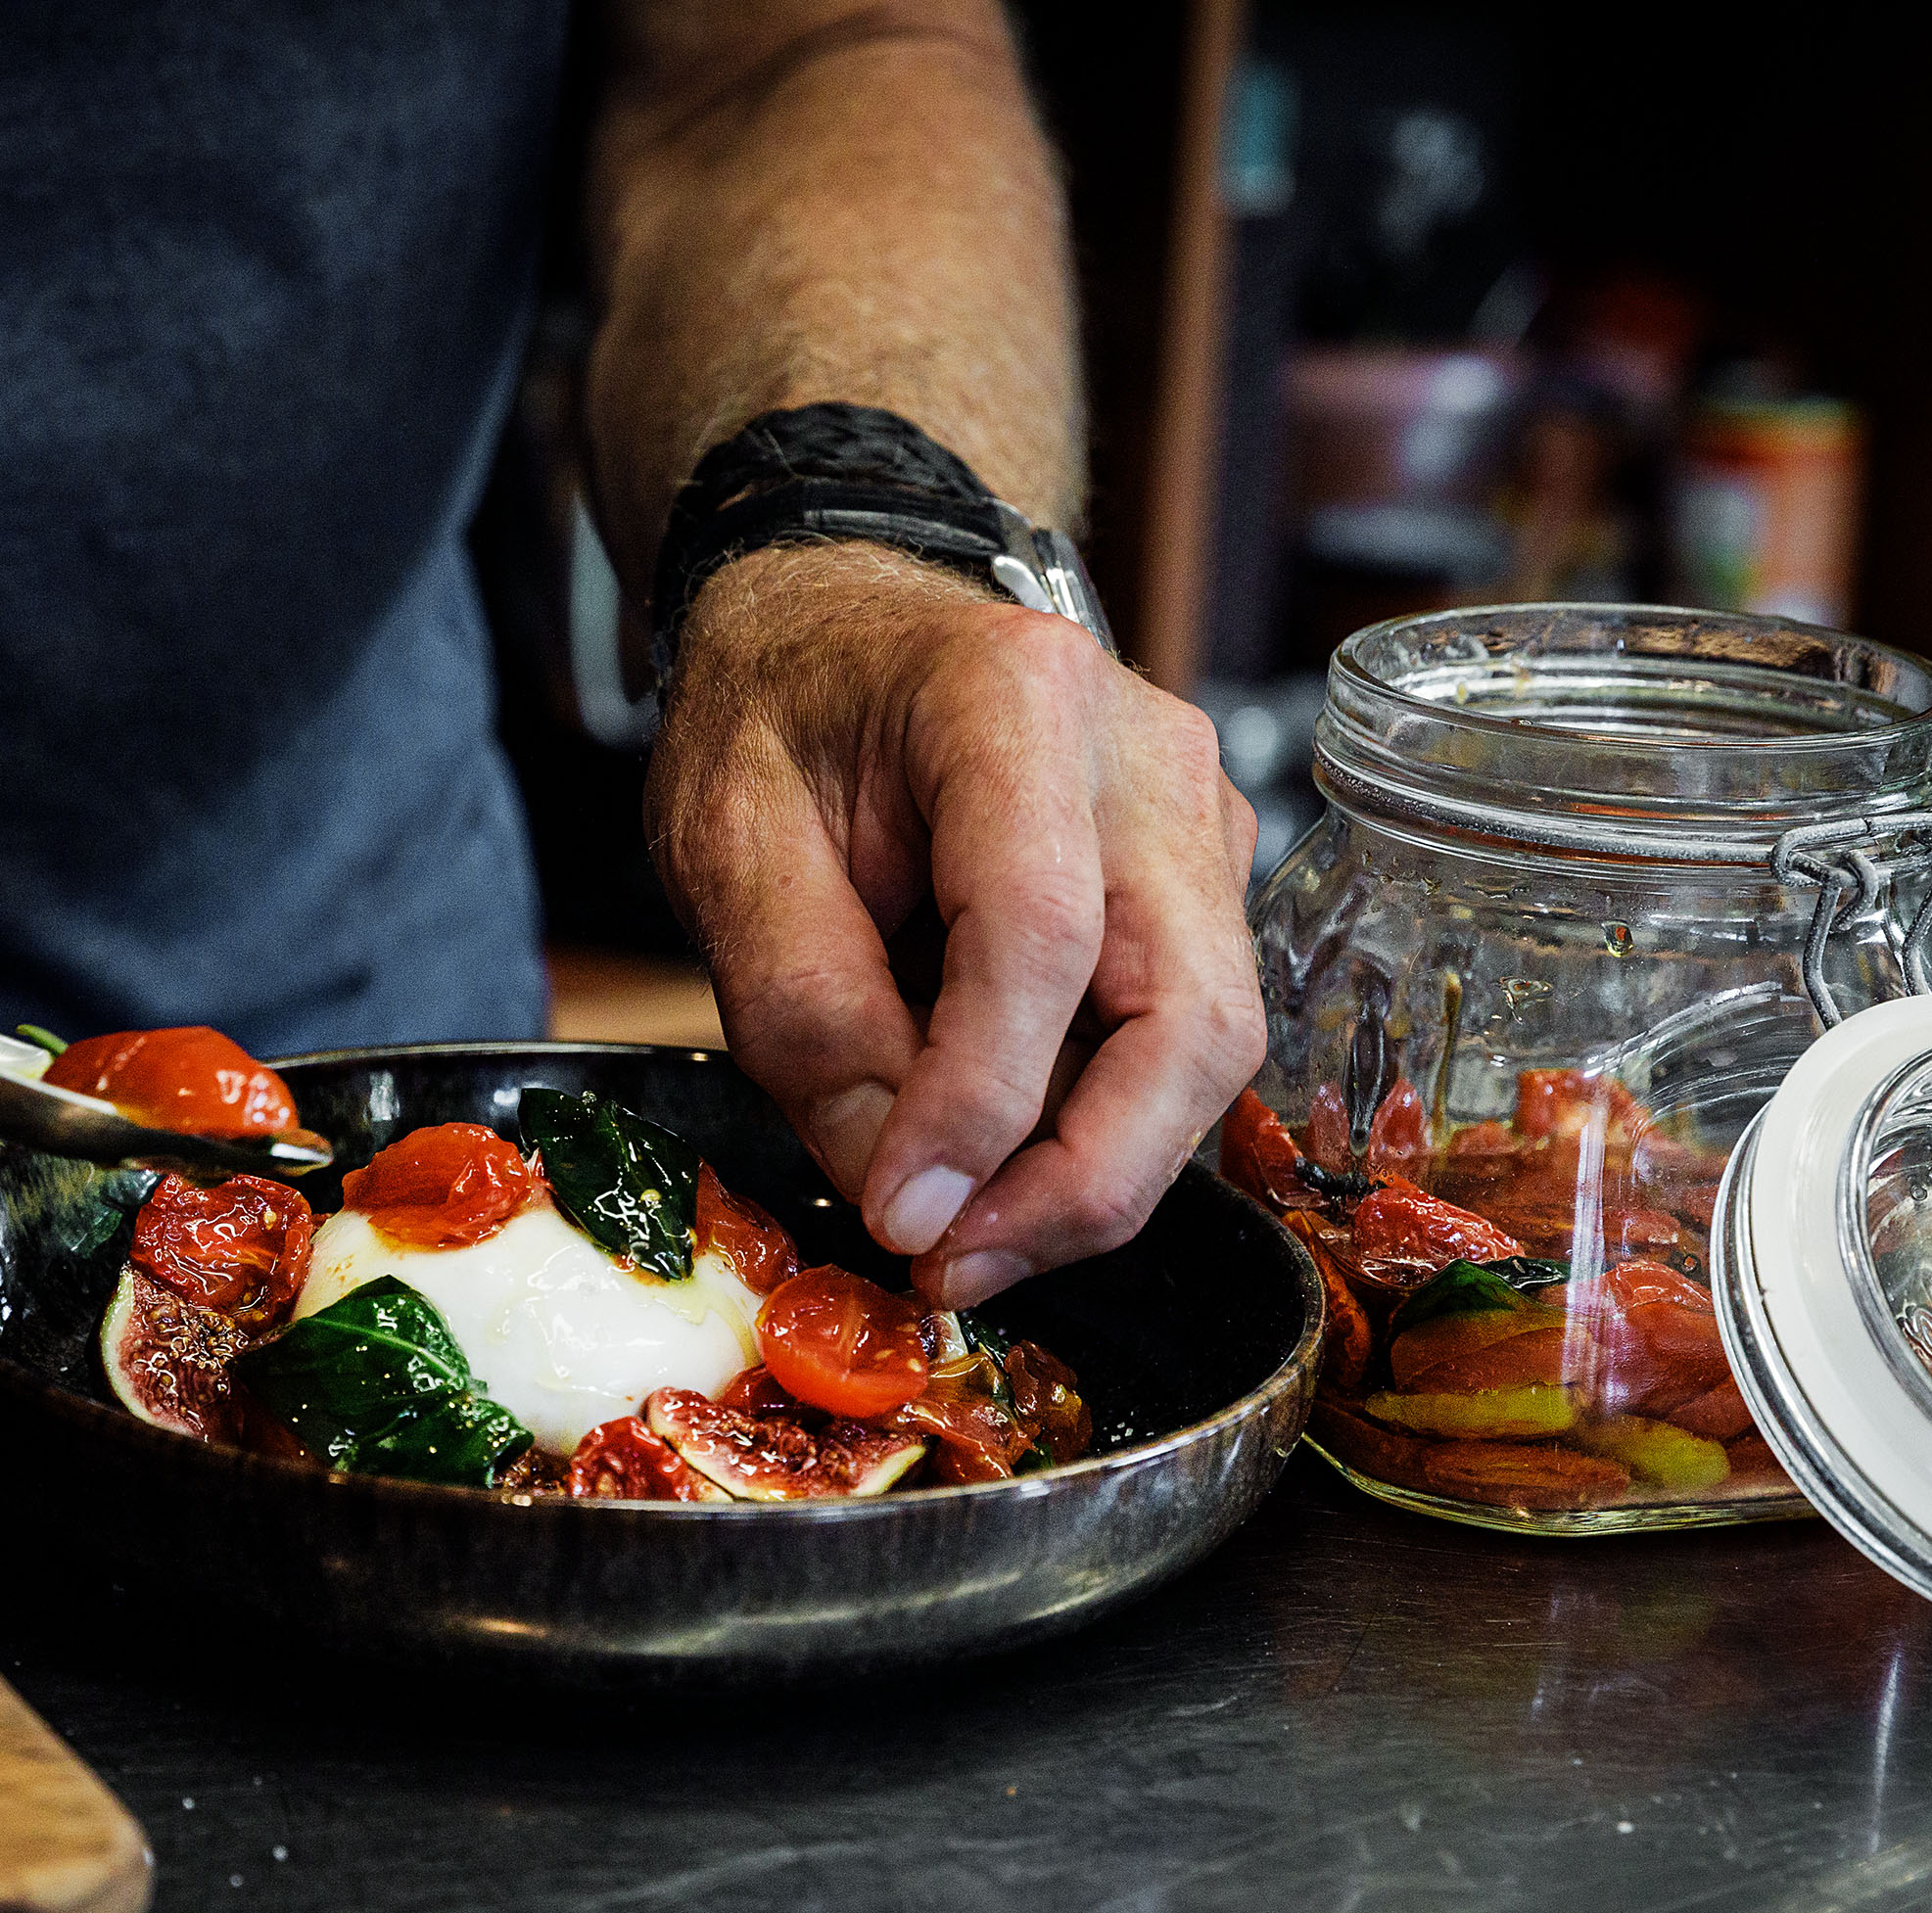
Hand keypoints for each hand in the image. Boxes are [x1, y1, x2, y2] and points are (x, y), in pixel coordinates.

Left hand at [648, 541, 1263, 1307]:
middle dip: (1085, 1181)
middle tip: (956, 1270)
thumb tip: (908, 1191)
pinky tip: (992, 1157)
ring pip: (1207, 1048)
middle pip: (1191, 1017)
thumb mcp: (724, 848)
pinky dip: (1092, 1124)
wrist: (837, 623)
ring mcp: (1195, 823)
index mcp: (1014, 700)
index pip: (1041, 934)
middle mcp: (1145, 760)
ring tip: (958, 1231)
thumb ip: (805, 1015)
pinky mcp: (1200, 886)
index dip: (982, 1103)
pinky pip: (1176, 1038)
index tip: (905, 1218)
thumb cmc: (774, 716)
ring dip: (1091, 1172)